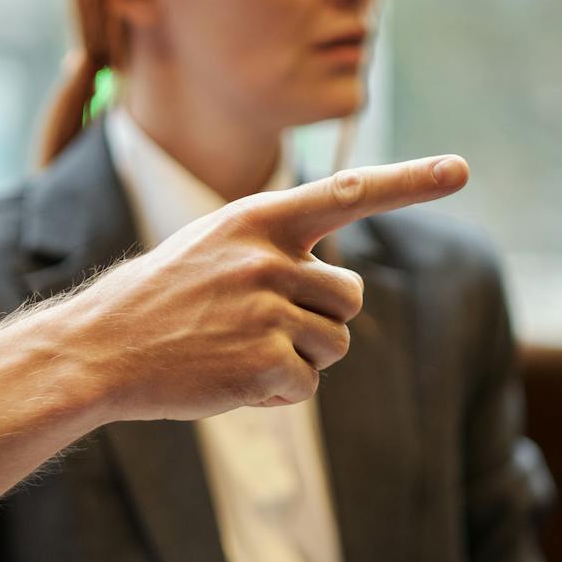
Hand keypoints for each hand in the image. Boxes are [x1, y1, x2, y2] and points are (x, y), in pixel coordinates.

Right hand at [68, 155, 468, 421]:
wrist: (99, 348)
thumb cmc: (159, 299)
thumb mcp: (214, 247)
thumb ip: (276, 249)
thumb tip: (342, 286)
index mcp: (258, 218)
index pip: (348, 191)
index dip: (410, 179)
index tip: (461, 168)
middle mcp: (268, 258)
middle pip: (350, 295)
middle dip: (322, 318)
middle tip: (266, 327)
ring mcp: (266, 311)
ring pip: (334, 345)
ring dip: (299, 359)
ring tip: (237, 351)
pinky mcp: (263, 363)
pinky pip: (305, 386)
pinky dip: (276, 393)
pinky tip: (230, 380)